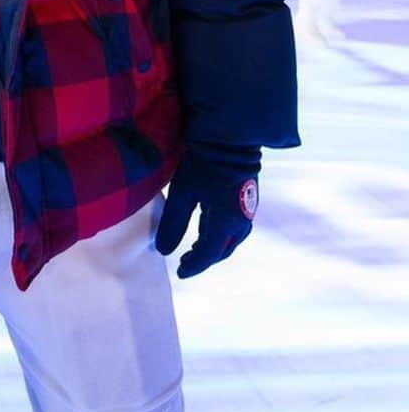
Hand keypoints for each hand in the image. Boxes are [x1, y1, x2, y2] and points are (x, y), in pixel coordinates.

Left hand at [155, 145, 259, 278]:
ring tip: (195, 249)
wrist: (229, 138)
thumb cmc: (202, 164)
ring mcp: (247, 211)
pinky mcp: (247, 201)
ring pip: (231, 240)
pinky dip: (221, 236)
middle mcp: (240, 221)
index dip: (194, 266)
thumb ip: (173, 223)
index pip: (209, 254)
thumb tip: (163, 251)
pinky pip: (235, 228)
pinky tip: (208, 229)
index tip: (180, 273)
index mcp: (225, 223)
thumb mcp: (182, 193)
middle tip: (185, 262)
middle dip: (204, 259)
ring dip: (214, 248)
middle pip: (222, 250)